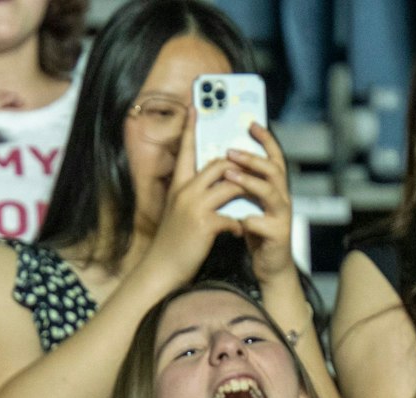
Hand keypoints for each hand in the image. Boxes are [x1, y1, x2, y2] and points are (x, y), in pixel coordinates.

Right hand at [141, 107, 244, 289]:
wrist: (160, 271)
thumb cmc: (172, 245)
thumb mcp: (178, 214)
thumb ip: (192, 197)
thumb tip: (211, 185)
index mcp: (178, 187)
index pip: (185, 151)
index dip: (190, 129)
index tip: (195, 107)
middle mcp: (184, 192)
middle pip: (217, 164)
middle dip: (238, 166)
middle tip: (252, 167)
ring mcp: (194, 207)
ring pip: (230, 185)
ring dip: (246, 192)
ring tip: (255, 199)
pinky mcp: (205, 224)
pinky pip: (232, 214)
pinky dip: (239, 222)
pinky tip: (239, 231)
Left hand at [228, 121, 297, 285]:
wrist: (269, 266)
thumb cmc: (256, 231)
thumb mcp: (247, 204)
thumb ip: (240, 186)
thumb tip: (220, 162)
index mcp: (273, 187)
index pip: (273, 157)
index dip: (265, 139)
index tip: (252, 123)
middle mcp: (281, 197)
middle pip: (273, 169)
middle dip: (252, 158)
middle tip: (230, 152)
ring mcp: (282, 215)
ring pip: (271, 192)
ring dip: (250, 182)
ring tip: (229, 175)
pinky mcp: (277, 234)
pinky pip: (264, 223)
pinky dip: (250, 221)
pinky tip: (238, 220)